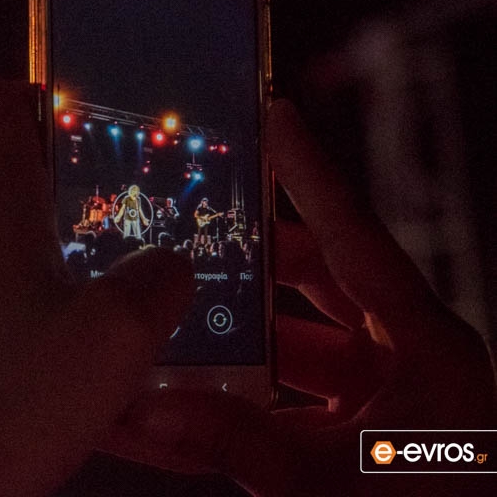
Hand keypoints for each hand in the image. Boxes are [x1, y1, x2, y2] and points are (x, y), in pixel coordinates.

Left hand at [0, 82, 192, 496]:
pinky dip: (71, 350)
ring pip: (38, 275)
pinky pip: (26, 334)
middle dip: (98, 209)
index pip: (4, 109)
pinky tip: (121, 399)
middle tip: (157, 228)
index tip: (95, 111)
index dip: (48, 92)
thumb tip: (169, 266)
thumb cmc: (7, 404)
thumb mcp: (115, 334)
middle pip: (33, 194)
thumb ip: (158, 282)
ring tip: (154, 326)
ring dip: (94, 293)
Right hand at [105, 100, 496, 495]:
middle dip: (255, 256)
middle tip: (195, 226)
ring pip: (304, 335)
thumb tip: (147, 407)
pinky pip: (303, 387)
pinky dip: (256, 386)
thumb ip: (240, 445)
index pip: (352, 236)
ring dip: (247, 331)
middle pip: (322, 277)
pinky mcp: (371, 426)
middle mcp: (410, 354)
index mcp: (425, 346)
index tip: (274, 113)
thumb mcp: (331, 490)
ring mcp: (391, 390)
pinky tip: (204, 391)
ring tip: (182, 310)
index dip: (310, 172)